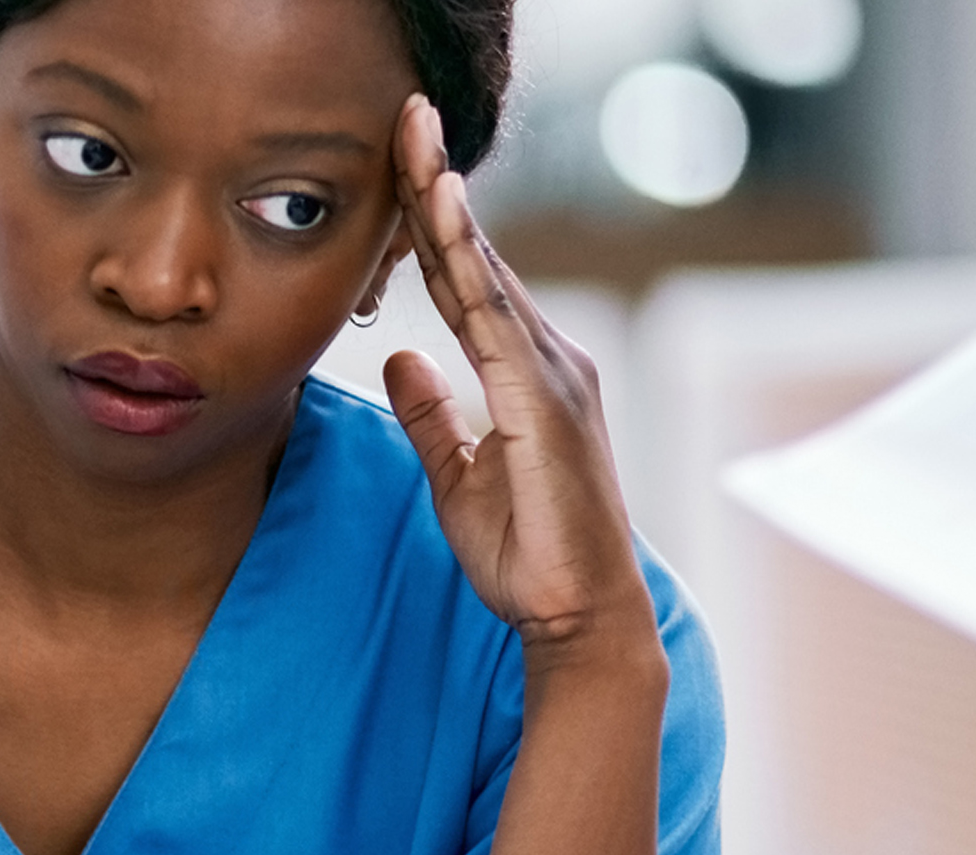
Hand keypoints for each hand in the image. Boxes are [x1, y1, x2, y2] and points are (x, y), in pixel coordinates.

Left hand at [382, 95, 671, 854]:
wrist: (579, 620)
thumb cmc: (527, 558)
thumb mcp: (455, 479)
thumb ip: (431, 415)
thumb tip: (400, 357)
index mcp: (523, 369)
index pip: (462, 277)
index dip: (426, 218)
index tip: (396, 156)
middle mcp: (546, 357)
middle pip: (476, 255)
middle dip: (436, 183)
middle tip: (404, 112)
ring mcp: (553, 373)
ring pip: (486, 272)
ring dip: (446, 205)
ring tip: (413, 142)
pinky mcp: (547, 401)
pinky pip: (495, 318)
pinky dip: (467, 263)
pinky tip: (441, 218)